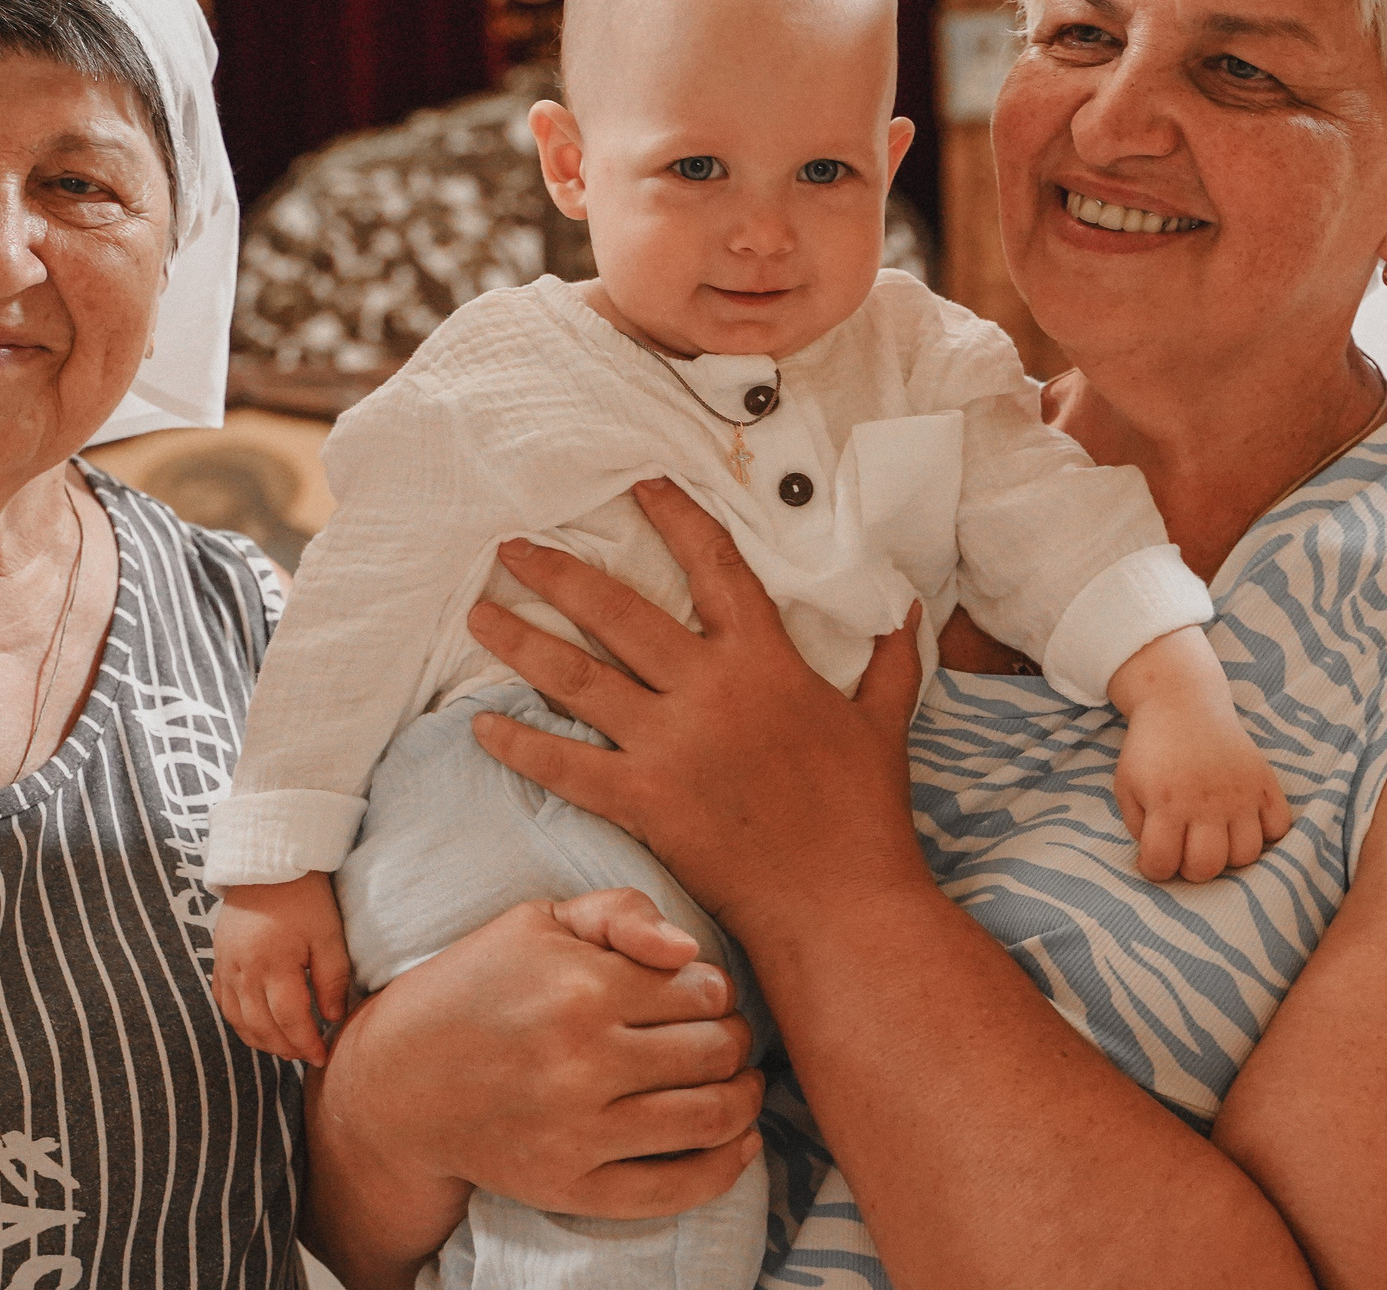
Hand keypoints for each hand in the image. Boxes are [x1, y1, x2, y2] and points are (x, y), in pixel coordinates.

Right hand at [213, 873, 351, 1065]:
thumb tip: (333, 1017)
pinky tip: (257, 1028)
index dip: (306, 1042)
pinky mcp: (218, 960)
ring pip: (238, 1020)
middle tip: (307, 1056)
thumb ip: (332, 978)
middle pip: (261, 1026)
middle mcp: (244, 971)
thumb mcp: (328, 934)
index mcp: (274, 964)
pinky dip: (240, 1022)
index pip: (290, 1019)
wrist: (265, 863)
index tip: (323, 1056)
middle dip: (285, 1048)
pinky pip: (223, 1003)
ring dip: (261, 1041)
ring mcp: (226, 967)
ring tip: (285, 1048)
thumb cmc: (304, 897)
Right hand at [310, 889, 760, 1240]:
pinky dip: (724, 1168)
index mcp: (581, 986)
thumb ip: (622, 913)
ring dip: (745, 1099)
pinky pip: (674, 1189)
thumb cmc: (477, 987)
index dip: (718, 990)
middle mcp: (582, 1061)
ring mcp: (576, 1132)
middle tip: (725, 1037)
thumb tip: (690, 949)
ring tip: (739, 1083)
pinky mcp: (568, 1187)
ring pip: (711, 1118)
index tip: (704, 995)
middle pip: (717, 1051)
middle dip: (736, 1040)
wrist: (396, 1083)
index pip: (706, 990)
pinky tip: (738, 1143)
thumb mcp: (538, 921)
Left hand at [464, 477, 930, 934]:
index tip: (638, 484)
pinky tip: (480, 727)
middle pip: (617, 612)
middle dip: (558, 574)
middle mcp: (710, 689)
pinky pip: (566, 765)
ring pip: (578, 678)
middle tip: (510, 548)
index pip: (715, 566)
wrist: (841, 903)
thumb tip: (908, 607)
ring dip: (520, 643)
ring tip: (477, 614)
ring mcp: (671, 745)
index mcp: (766, 660)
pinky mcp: (644, 802)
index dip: (675, 518)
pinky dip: (520, 745)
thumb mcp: (884, 724)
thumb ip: (889, 661)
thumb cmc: (866, 815)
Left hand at [1108, 627, 1292, 882]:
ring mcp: (1240, 792)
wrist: (1181, 702)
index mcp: (1166, 802)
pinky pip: (1279, 827)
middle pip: (1208, 867)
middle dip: (1192, 870)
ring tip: (1214, 838)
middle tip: (1185, 851)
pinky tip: (1244, 824)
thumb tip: (1160, 860)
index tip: (1154, 860)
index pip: (1162, 863)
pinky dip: (1266, 834)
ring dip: (1229, 855)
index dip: (1154, 870)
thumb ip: (1137, 827)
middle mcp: (1206, 801)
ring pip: (1248, 854)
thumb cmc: (1150, 749)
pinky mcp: (1264, 781)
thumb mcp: (1127, 785)